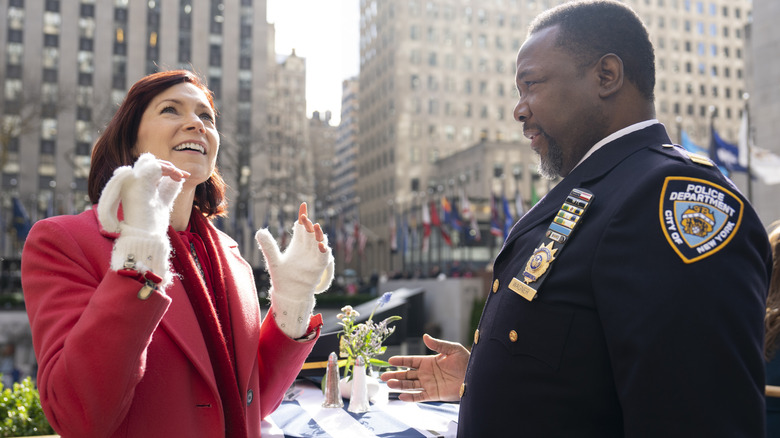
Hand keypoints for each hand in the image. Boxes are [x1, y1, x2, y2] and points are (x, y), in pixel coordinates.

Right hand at [98, 153, 186, 236]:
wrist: (146, 238)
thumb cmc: (152, 225)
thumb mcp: (162, 203)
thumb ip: (167, 190)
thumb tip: (176, 179)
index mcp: (133, 187)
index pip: (148, 170)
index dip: (166, 170)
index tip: (183, 177)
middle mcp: (128, 182)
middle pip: (148, 163)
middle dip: (168, 166)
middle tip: (183, 176)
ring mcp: (131, 181)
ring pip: (149, 161)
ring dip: (168, 166)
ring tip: (180, 176)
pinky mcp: (138, 182)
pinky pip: (153, 167)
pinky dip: (167, 168)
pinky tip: (177, 177)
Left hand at [256, 203, 333, 337]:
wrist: (289, 294)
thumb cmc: (282, 278)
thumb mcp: (273, 260)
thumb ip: (268, 246)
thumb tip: (259, 231)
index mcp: (298, 244)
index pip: (301, 226)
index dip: (302, 216)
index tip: (303, 205)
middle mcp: (307, 248)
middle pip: (310, 232)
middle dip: (308, 224)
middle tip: (304, 218)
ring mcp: (314, 256)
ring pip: (319, 241)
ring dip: (318, 234)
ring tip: (314, 226)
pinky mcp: (318, 266)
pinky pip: (324, 256)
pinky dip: (324, 250)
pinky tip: (322, 245)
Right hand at [380, 334, 469, 401]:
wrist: (475, 376)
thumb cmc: (466, 361)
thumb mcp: (452, 349)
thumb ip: (438, 344)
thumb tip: (425, 337)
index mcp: (428, 361)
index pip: (410, 361)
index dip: (400, 361)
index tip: (390, 361)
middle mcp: (426, 373)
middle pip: (407, 374)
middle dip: (395, 375)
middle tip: (382, 376)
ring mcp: (429, 384)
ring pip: (410, 385)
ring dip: (399, 385)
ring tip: (389, 384)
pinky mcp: (434, 394)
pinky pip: (419, 396)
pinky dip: (411, 397)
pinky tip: (401, 396)